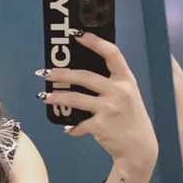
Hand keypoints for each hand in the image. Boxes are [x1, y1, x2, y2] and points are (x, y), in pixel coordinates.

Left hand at [39, 32, 158, 168]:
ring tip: (43, 97)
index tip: (77, 35)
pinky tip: (68, 128)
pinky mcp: (101, 126)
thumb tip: (80, 75)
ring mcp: (109, 109)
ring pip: (75, 99)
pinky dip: (71, 127)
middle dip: (61, 74)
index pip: (112, 54)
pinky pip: (79, 124)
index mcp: (126, 80)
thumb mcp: (128, 95)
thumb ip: (110, 84)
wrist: (139, 147)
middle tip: (45, 72)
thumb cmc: (129, 118)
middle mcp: (119, 91)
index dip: (94, 42)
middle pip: (85, 76)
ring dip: (57, 97)